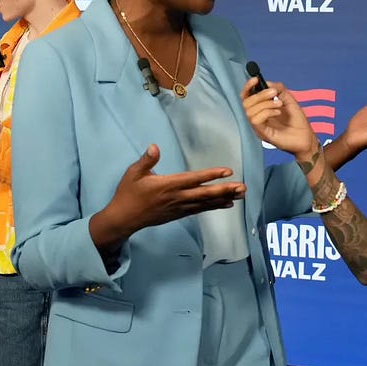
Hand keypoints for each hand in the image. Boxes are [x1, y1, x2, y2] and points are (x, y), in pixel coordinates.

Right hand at [92, 145, 245, 246]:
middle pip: (205, 194)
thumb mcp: (133, 173)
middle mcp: (176, 197)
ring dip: (224, 198)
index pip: (193, 179)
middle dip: (225, 190)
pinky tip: (226, 204)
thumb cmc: (128, 194)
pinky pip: (200, 210)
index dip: (211, 175)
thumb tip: (155, 146)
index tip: (227, 171)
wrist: (124, 219)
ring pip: (205, 203)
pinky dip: (214, 206)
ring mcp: (179, 207)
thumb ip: (146, 160)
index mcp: (167, 185)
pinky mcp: (178, 214)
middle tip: (242, 187)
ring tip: (241, 195)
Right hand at [240, 78, 317, 160]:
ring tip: (279, 104)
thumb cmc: (298, 122)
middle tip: (274, 93)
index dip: (248, 87)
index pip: (246, 97)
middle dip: (260, 95)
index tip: (255, 80)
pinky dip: (267, 112)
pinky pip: (256, 120)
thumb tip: (268, 83)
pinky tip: (278, 112)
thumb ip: (279, 89)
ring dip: (266, 104)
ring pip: (250, 111)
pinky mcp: (263, 134)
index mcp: (261, 109)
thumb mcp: (290, 100)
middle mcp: (258, 117)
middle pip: (246, 103)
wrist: (307, 138)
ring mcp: (259, 127)